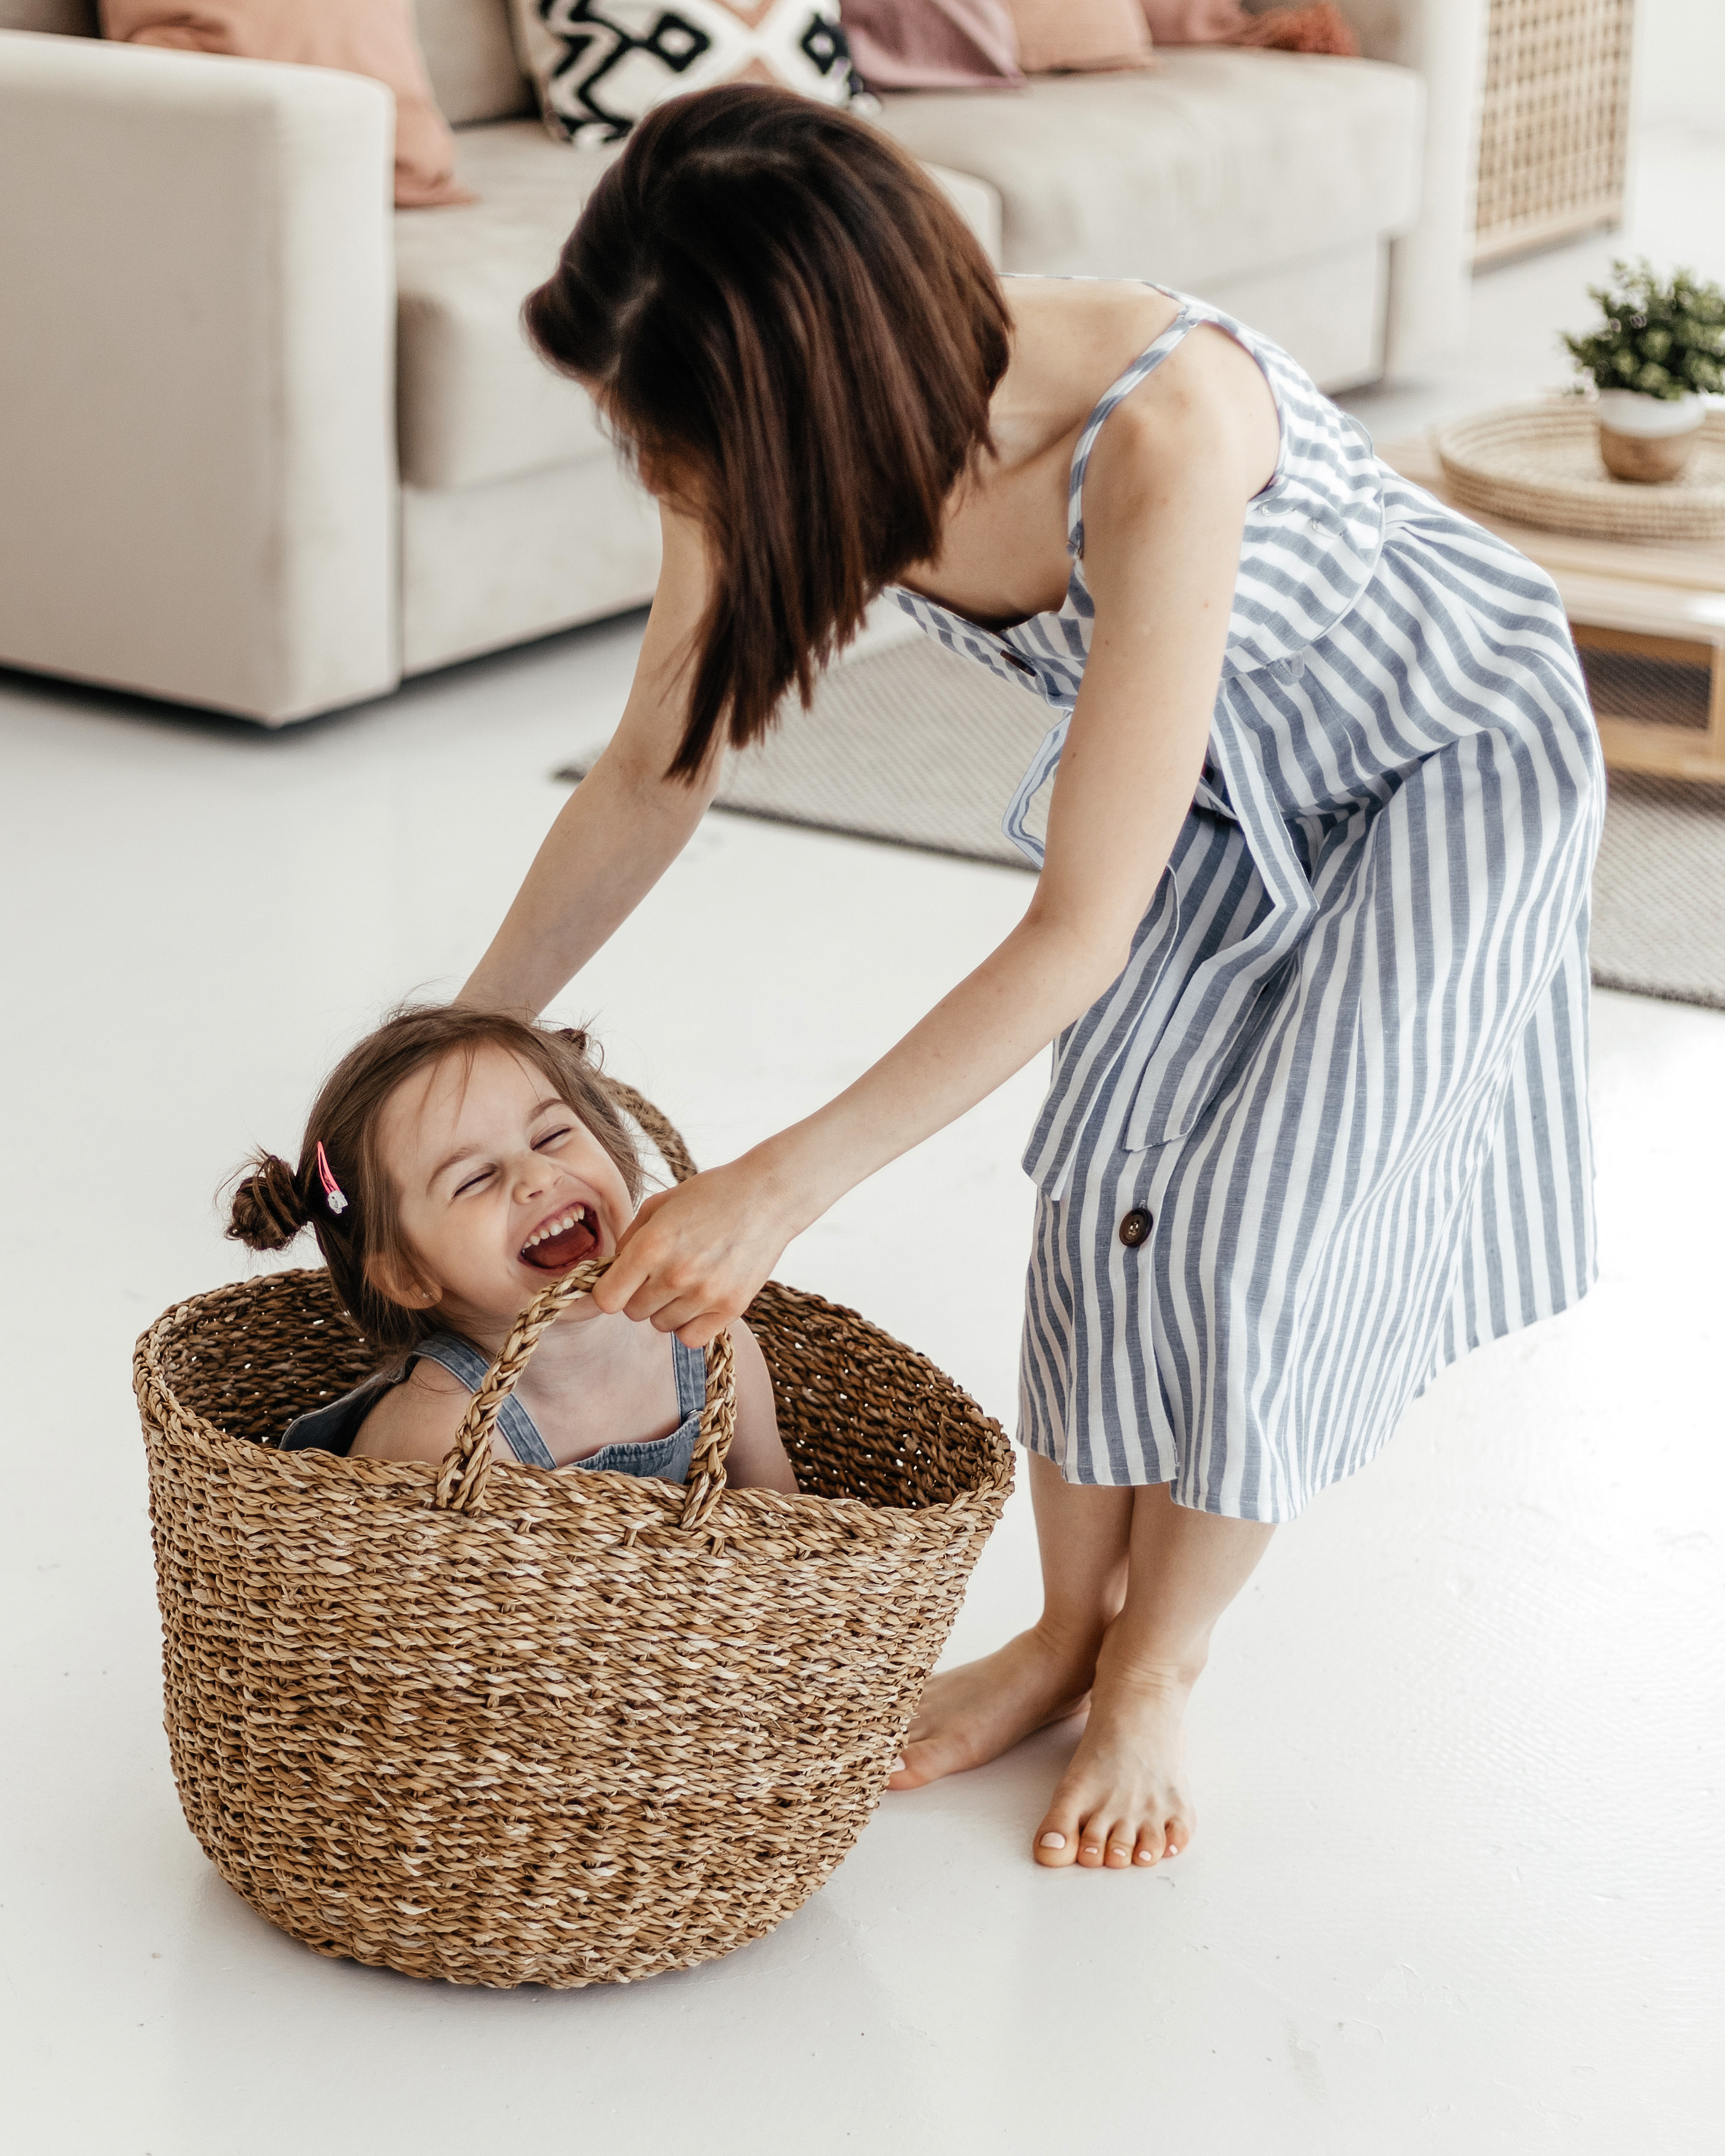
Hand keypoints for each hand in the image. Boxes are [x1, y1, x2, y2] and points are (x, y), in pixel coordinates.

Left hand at [593, 1153, 806, 1346]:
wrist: (766, 1196)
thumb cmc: (709, 1195)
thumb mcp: (658, 1205)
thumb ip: (629, 1240)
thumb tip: (611, 1272)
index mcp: (651, 1246)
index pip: (607, 1299)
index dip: (609, 1290)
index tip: (620, 1281)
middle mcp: (675, 1275)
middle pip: (633, 1313)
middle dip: (639, 1295)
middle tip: (660, 1273)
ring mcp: (705, 1294)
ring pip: (661, 1325)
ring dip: (666, 1308)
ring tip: (686, 1280)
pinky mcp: (731, 1308)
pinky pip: (691, 1338)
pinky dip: (689, 1324)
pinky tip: (698, 1300)